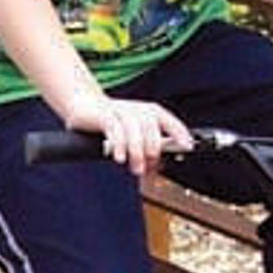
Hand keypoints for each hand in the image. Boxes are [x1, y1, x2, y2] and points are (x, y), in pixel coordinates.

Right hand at [62, 86, 190, 178]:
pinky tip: (120, 157)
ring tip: (135, 168)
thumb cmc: (112, 121)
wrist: (85, 105)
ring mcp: (121, 111)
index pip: (170, 122)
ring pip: (135, 131)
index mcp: (150, 112)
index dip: (180, 134)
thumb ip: (146, 148)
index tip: (187, 147)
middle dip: (153, 151)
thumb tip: (157, 167)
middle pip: (152, 129)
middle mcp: (138, 110)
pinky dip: (119, 145)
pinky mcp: (105, 115)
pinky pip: (115, 130)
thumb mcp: (133, 134)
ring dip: (137, 152)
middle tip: (148, 168)